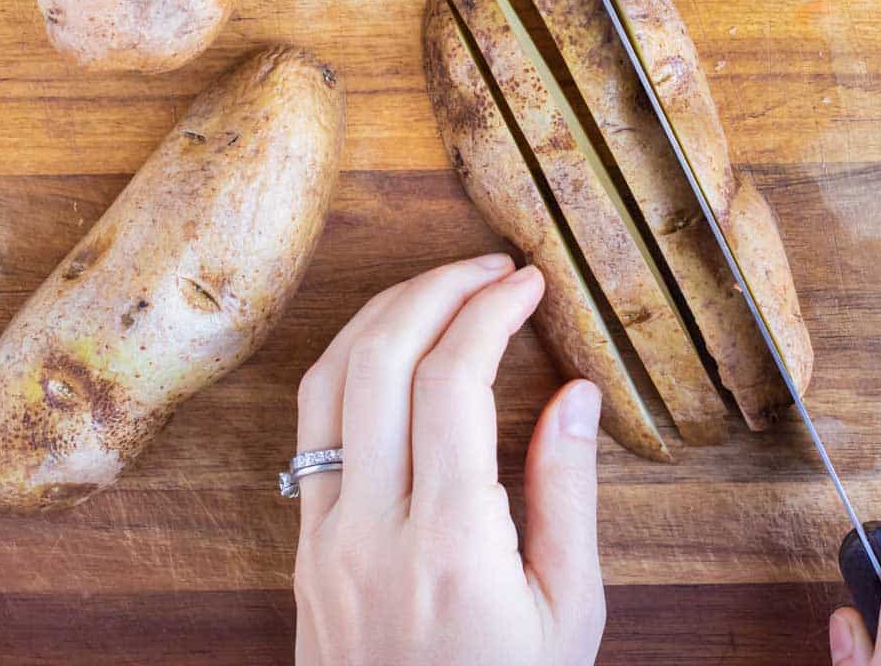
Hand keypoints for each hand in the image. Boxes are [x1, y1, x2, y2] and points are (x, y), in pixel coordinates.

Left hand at [291, 254, 606, 665]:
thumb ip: (568, 496)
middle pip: (379, 358)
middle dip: (434, 288)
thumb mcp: (570, 613)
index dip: (489, 310)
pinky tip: (393, 352)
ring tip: (441, 290)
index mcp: (452, 546)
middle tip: (489, 268)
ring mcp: (325, 538)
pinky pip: (310, 429)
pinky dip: (350, 365)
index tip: (527, 282)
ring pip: (327, 381)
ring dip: (383, 314)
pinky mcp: (304, 549)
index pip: (452, 381)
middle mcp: (374, 531)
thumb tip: (576, 393)